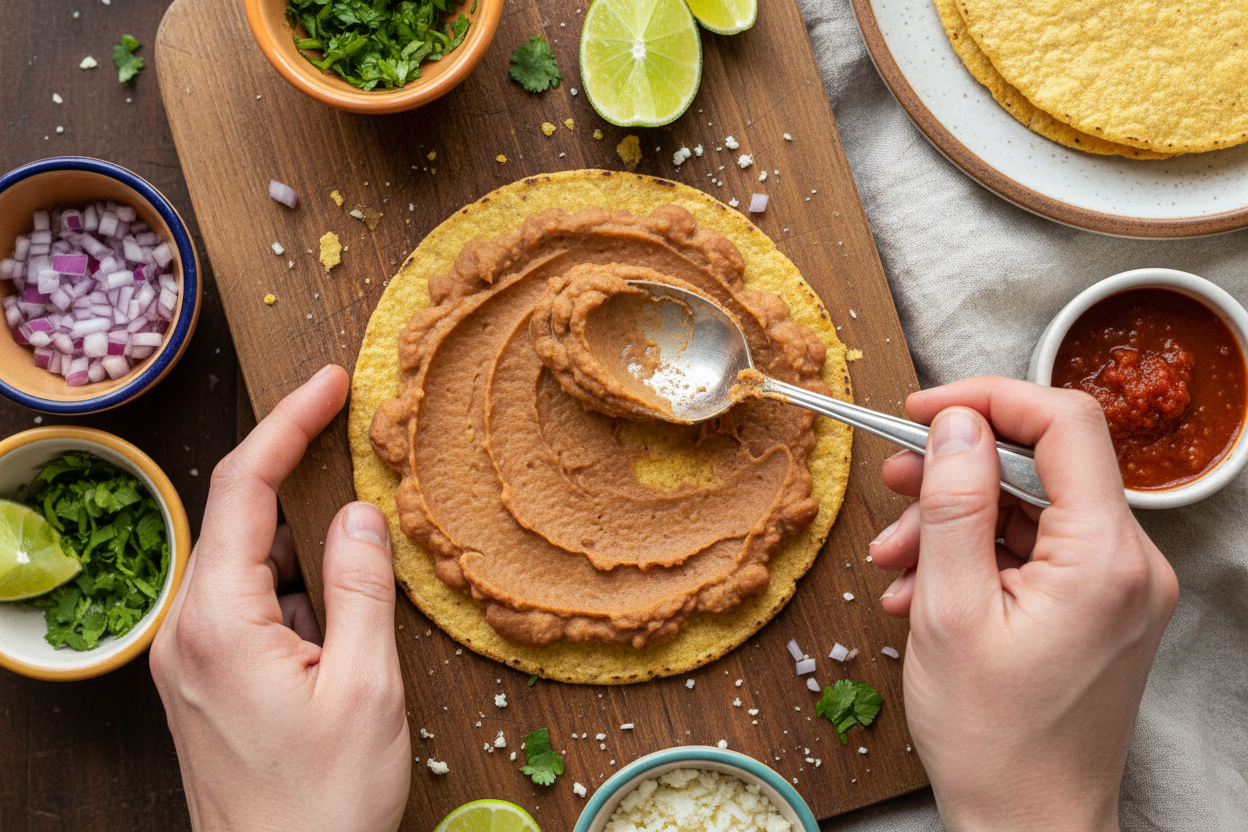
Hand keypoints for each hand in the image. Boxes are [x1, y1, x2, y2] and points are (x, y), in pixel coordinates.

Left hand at [150, 366, 410, 831]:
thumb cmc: (321, 803)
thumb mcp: (364, 688)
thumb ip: (361, 589)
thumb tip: (360, 513)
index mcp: (219, 623)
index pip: (242, 488)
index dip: (287, 424)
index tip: (329, 384)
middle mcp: (189, 632)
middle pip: (241, 519)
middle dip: (298, 475)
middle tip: (357, 444)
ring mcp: (192, 659)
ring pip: (250, 565)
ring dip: (304, 543)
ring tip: (367, 541)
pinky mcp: (207, 682)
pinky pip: (250, 607)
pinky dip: (296, 588)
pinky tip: (341, 610)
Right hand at [869, 377, 1177, 831]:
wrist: (1030, 828)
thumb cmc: (994, 741)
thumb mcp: (951, 611)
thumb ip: (955, 504)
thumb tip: (956, 424)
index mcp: (1105, 557)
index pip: (1064, 422)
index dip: (988, 399)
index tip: (922, 410)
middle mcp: (1129, 564)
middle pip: (1042, 466)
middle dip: (956, 471)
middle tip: (894, 485)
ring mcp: (1117, 588)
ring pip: (1030, 511)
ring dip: (954, 522)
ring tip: (894, 561)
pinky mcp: (1097, 608)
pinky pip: (1034, 553)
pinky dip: (975, 559)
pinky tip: (922, 590)